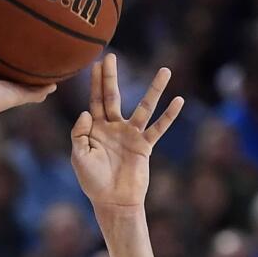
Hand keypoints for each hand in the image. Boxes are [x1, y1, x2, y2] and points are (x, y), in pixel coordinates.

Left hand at [70, 54, 183, 210]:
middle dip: (111, 77)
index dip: (94, 83)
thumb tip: (86, 112)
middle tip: (111, 56)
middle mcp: (114, 127)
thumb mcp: (79, 157)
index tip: (96, 63)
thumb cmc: (92, 180)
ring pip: (144, 107)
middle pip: (113, 96)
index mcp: (96, 129)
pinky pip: (158, 127)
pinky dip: (169, 115)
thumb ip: (79, 134)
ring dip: (154, 89)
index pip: (94, 100)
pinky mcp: (145, 145)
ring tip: (165, 70)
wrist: (112, 201)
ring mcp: (131, 134)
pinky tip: (178, 101)